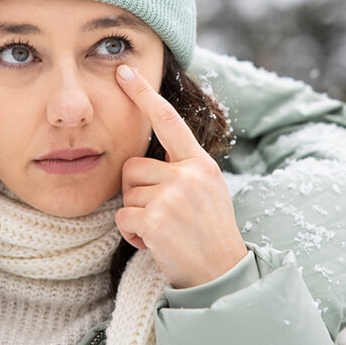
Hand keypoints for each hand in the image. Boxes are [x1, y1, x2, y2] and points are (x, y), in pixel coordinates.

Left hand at [114, 64, 247, 288]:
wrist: (222, 271)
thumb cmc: (208, 230)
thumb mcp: (207, 188)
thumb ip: (182, 168)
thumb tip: (146, 158)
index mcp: (200, 163)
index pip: (168, 121)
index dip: (143, 95)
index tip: (124, 73)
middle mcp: (188, 174)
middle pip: (133, 167)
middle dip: (137, 191)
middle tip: (162, 213)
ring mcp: (174, 196)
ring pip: (127, 194)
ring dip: (137, 215)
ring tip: (164, 230)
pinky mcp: (157, 220)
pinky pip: (123, 218)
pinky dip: (132, 234)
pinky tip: (155, 243)